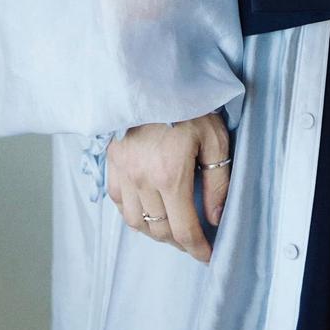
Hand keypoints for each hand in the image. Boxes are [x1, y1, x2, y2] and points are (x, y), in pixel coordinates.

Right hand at [105, 111, 231, 262]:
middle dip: (179, 242)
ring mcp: (123, 170)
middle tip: (194, 240)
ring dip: (155, 231)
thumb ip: (217, 182)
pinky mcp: (112, 160)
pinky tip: (146, 208)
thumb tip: (215, 218)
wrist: (155, 73)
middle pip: (159, 231)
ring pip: (135, 221)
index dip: (198, 249)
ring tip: (171, 227)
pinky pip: (117, 201)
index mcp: (170, 174)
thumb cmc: (191, 103)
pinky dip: (132, 212)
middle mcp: (142, 178)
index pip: (184, 230)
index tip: (208, 256)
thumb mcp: (215, 138)